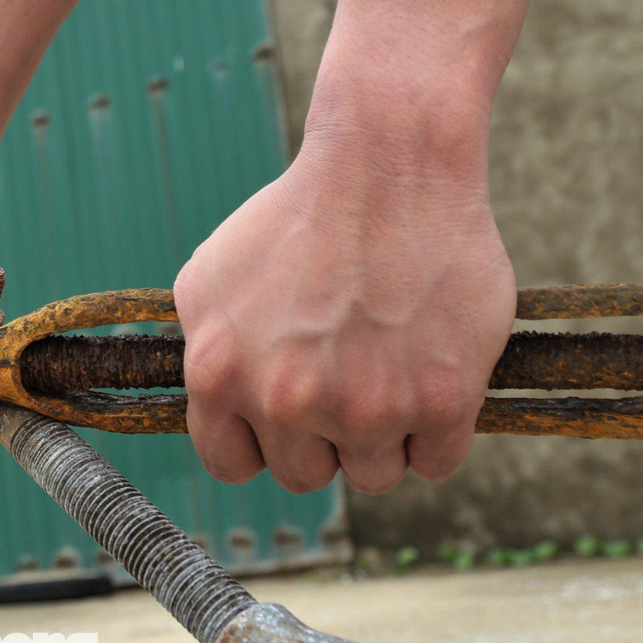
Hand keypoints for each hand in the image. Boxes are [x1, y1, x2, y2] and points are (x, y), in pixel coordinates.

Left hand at [174, 90, 515, 495]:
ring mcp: (365, 408)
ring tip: (388, 367)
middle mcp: (286, 402)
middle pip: (305, 474)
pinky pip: (436, 461)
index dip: (259, 443)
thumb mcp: (208, 278)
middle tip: (345, 378)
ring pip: (373, 473)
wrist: (387, 169)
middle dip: (322, 436)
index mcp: (220, 375)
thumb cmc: (296, 215)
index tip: (284, 420)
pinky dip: (438, 429)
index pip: (231, 462)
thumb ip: (201, 349)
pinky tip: (431, 373)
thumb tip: (209, 403)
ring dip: (382, 436)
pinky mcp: (442, 403)